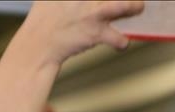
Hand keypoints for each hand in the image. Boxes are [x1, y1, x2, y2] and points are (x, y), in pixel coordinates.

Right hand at [21, 1, 144, 66]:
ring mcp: (91, 14)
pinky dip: (122, 42)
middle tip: (131, 0)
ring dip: (135, 6)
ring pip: (125, 5)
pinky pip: (119, 38)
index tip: (104, 0)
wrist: (37, 45)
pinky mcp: (94, 34)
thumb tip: (74, 1)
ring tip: (136, 8)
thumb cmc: (44, 19)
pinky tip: (120, 42)